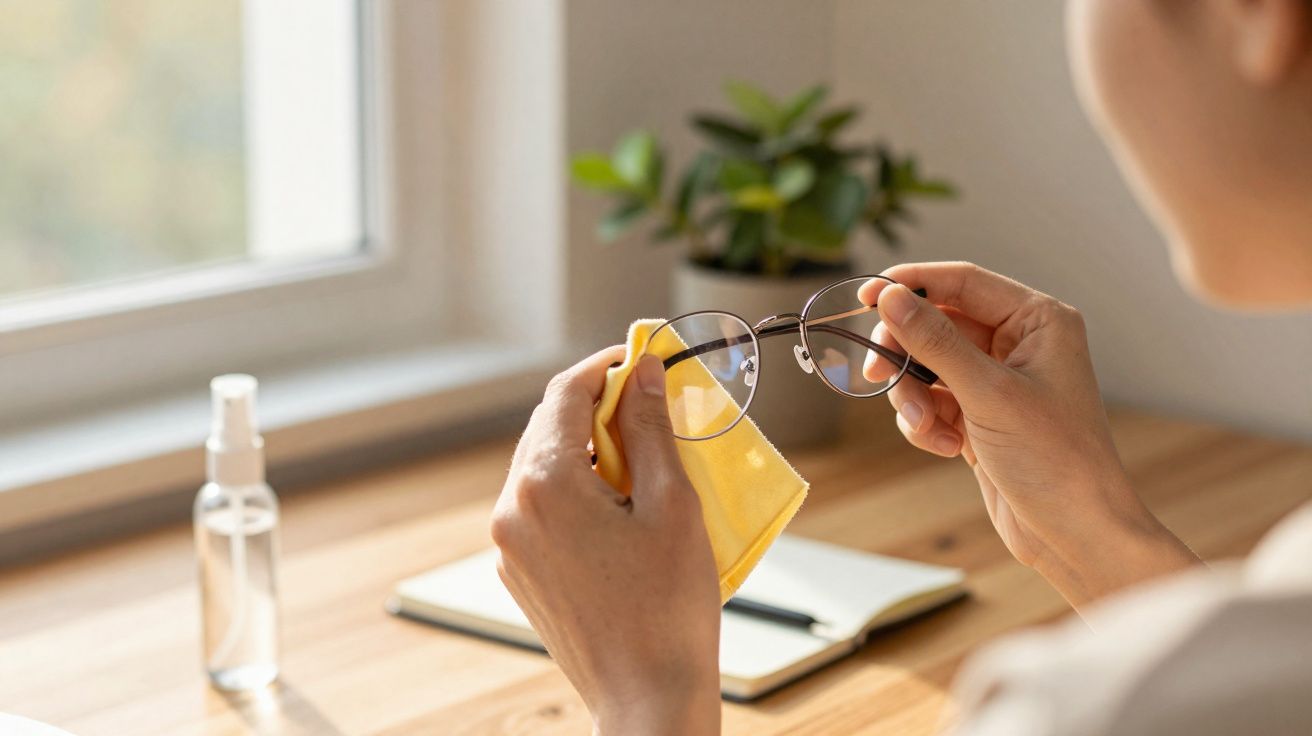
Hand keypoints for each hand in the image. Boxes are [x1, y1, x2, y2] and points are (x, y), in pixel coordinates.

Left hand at [491, 348, 721, 735]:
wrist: (647, 696)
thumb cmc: (668, 609)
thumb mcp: (671, 503)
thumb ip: (650, 429)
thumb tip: (645, 375)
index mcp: (544, 485)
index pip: (566, 393)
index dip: (607, 367)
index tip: (641, 360)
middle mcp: (512, 510)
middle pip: (548, 428)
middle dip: (599, 410)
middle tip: (651, 408)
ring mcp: (510, 546)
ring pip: (544, 469)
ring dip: (589, 452)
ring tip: (644, 462)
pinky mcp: (520, 572)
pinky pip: (543, 509)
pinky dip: (578, 492)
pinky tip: (622, 509)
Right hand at [861, 262, 1198, 609]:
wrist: (1076, 533)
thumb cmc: (1055, 460)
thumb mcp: (988, 394)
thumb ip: (935, 342)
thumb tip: (890, 297)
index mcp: (1037, 321)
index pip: (961, 282)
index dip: (911, 284)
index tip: (866, 295)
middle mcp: (1018, 343)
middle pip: (935, 323)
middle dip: (906, 354)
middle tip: (876, 375)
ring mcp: (996, 380)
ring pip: (926, 365)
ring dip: (914, 397)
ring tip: (928, 430)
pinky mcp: (979, 415)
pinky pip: (931, 400)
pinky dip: (926, 422)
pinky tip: (946, 448)